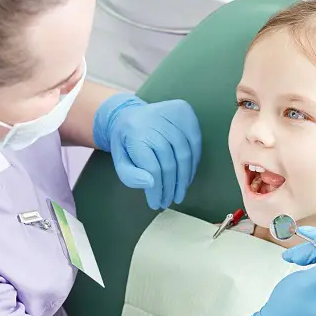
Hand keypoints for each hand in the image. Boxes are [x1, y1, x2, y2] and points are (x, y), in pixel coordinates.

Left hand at [93, 93, 201, 209]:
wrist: (130, 114)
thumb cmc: (126, 143)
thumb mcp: (120, 161)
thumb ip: (130, 176)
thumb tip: (151, 184)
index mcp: (134, 133)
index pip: (152, 167)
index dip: (157, 190)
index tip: (157, 203)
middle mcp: (154, 120)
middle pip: (170, 162)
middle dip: (171, 187)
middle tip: (169, 201)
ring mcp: (171, 113)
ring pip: (185, 153)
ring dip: (184, 178)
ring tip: (179, 193)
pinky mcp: (185, 112)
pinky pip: (195, 142)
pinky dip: (194, 162)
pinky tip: (187, 176)